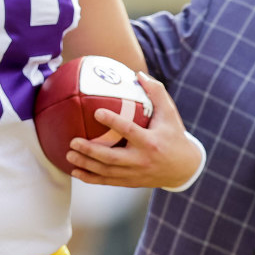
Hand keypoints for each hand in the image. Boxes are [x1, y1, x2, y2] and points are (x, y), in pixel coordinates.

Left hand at [67, 71, 201, 188]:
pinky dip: (90, 178)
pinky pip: (107, 182)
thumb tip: (137, 73)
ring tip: (69, 155)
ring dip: (86, 165)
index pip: (129, 131)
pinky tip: (75, 172)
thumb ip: (156, 92)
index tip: (97, 112)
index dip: (113, 122)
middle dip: (90, 150)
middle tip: (73, 141)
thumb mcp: (169, 112)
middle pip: (112, 157)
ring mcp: (135, 173)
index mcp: (150, 141)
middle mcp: (141, 159)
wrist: (184, 167)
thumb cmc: (174, 134)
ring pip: (106, 172)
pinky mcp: (130, 182)